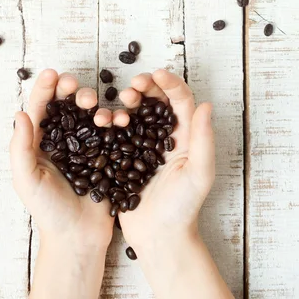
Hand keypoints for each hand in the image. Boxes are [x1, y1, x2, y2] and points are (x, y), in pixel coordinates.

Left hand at [10, 68, 119, 248]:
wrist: (78, 238)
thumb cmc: (47, 211)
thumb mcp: (26, 180)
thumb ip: (20, 147)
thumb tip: (20, 114)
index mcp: (39, 142)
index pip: (41, 108)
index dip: (46, 88)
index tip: (52, 72)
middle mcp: (62, 139)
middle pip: (66, 105)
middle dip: (70, 90)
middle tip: (75, 86)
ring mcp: (85, 145)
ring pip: (88, 114)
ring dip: (92, 102)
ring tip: (94, 104)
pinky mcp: (105, 154)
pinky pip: (110, 131)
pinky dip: (113, 119)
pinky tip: (117, 117)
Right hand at [116, 71, 232, 298]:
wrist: (158, 237)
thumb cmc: (183, 208)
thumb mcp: (199, 174)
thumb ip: (203, 140)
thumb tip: (206, 105)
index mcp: (185, 136)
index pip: (180, 100)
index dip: (169, 83)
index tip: (155, 73)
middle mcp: (165, 136)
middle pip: (157, 100)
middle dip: (146, 87)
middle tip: (134, 85)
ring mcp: (144, 145)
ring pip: (136, 112)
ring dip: (129, 101)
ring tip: (122, 101)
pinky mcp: (125, 155)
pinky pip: (118, 130)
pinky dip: (112, 120)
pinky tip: (105, 118)